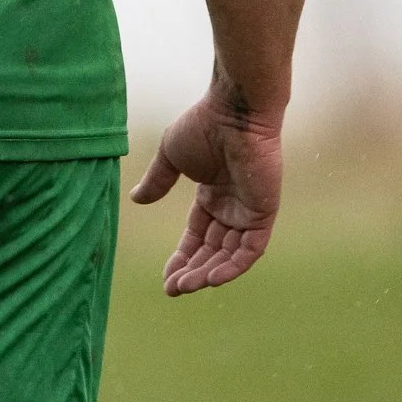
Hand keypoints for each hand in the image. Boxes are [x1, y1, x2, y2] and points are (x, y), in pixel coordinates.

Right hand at [129, 84, 283, 295]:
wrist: (234, 112)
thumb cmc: (203, 125)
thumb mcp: (171, 156)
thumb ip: (158, 180)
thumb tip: (136, 200)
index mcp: (212, 195)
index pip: (197, 236)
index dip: (181, 256)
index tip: (166, 278)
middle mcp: (231, 207)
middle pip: (212, 250)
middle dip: (192, 270)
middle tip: (173, 289)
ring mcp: (248, 211)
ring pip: (230, 254)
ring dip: (209, 273)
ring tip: (186, 286)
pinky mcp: (264, 212)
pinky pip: (251, 249)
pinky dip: (234, 265)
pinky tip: (212, 278)